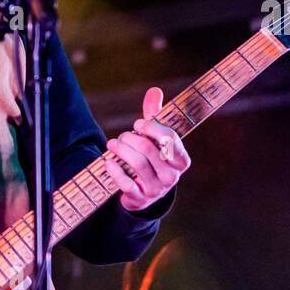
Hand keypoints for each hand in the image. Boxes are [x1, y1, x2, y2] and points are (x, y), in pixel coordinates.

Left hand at [102, 86, 191, 212]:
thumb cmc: (151, 160)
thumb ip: (155, 116)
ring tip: (112, 144)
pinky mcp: (140, 199)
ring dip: (121, 150)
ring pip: (138, 164)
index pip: (171, 139)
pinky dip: (115, 171)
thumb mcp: (155, 139)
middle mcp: (172, 176)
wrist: (142, 193)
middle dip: (131, 138)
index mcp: (181, 160)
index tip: (138, 124)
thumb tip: (154, 90)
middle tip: (121, 137)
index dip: (152, 128)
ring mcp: (157, 189)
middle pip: (149, 149)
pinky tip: (108, 162)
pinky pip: (127, 184)